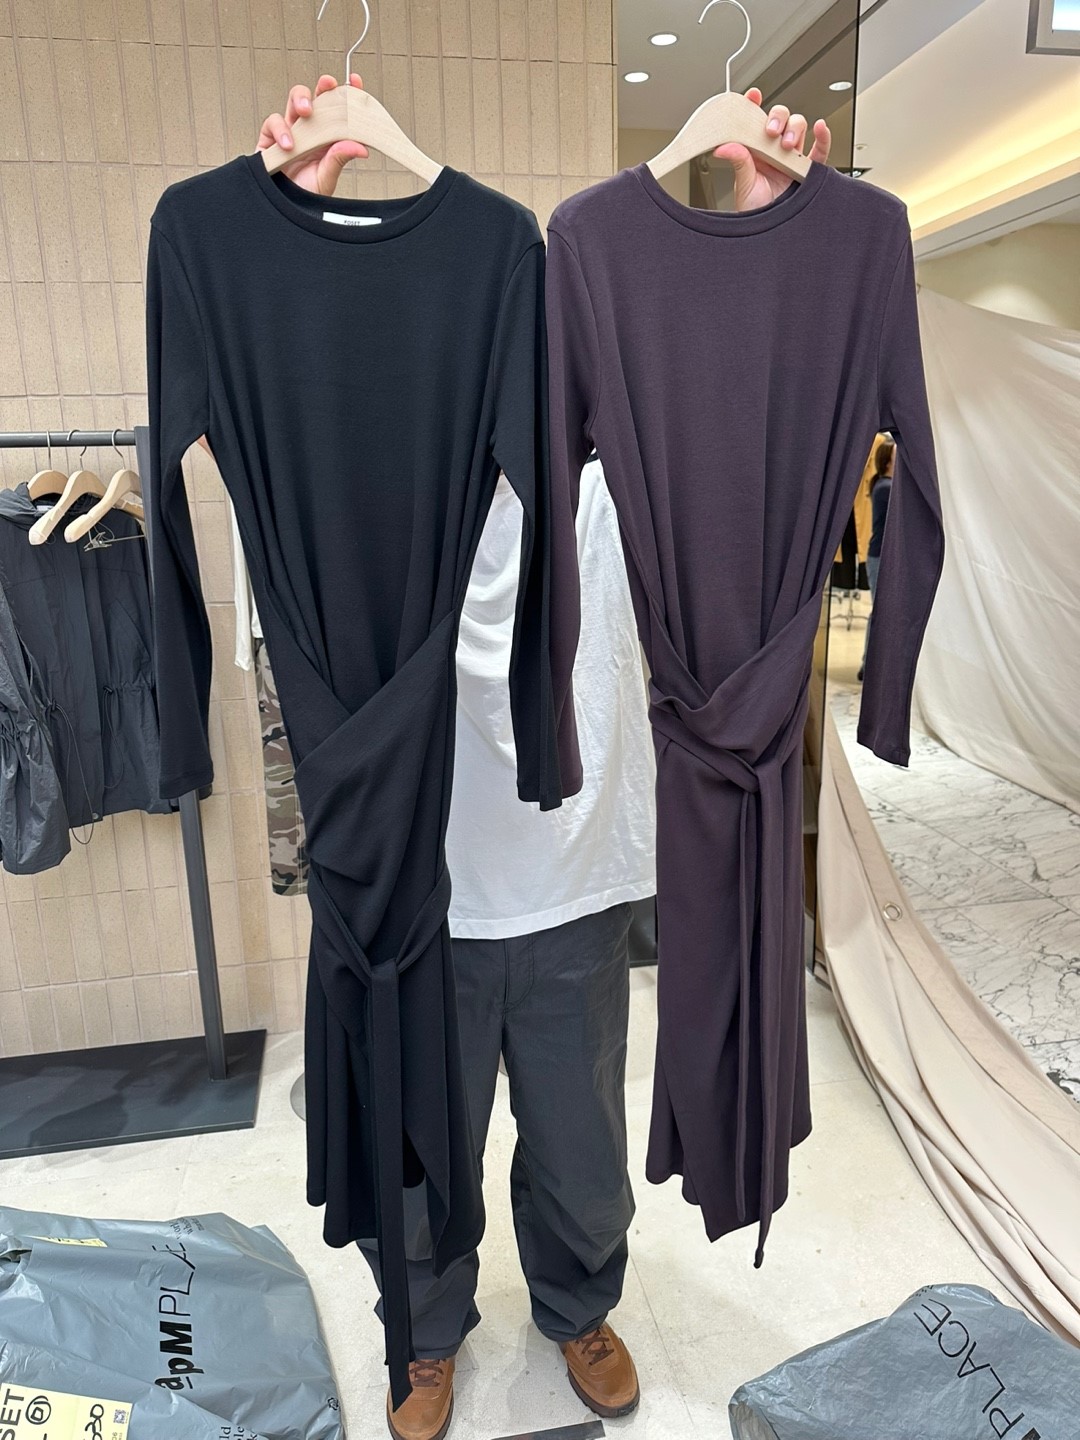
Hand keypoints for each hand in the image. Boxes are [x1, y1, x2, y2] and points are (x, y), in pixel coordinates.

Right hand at [257, 73, 367, 195]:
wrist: (284, 211)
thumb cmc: (305, 196)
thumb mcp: (327, 178)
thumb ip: (340, 160)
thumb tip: (360, 147)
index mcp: (326, 139)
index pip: (338, 111)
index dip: (345, 94)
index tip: (354, 82)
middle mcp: (309, 132)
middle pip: (316, 99)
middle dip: (321, 88)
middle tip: (328, 86)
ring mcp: (289, 133)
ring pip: (293, 103)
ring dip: (301, 100)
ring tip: (307, 112)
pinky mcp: (270, 139)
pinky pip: (273, 122)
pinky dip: (280, 129)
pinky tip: (289, 143)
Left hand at [717, 89, 831, 211]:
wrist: (767, 232)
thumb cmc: (753, 209)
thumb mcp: (742, 184)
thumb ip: (738, 162)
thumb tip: (723, 147)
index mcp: (755, 149)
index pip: (755, 121)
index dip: (754, 106)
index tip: (752, 97)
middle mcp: (774, 150)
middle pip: (781, 118)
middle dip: (777, 119)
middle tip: (770, 131)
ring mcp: (792, 157)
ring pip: (799, 128)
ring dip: (795, 129)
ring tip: (787, 144)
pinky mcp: (808, 169)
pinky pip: (820, 150)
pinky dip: (823, 137)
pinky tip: (820, 128)